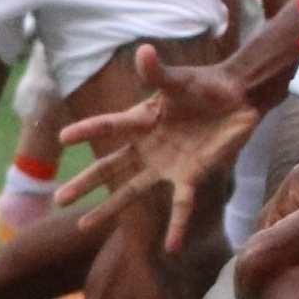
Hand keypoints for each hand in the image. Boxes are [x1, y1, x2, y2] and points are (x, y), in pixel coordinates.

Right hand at [57, 43, 259, 252]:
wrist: (239, 98)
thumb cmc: (205, 85)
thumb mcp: (181, 80)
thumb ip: (160, 72)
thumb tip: (144, 50)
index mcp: (142, 120)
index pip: (109, 126)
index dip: (88, 130)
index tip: (63, 139)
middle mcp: (148, 146)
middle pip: (111, 167)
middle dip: (86, 183)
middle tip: (59, 199)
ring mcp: (167, 164)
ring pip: (132, 190)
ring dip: (111, 208)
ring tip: (83, 227)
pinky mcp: (191, 175)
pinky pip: (181, 205)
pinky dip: (176, 227)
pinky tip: (170, 248)